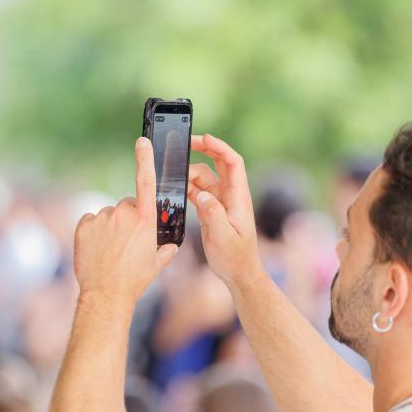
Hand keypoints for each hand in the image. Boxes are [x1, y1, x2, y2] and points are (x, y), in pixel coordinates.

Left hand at [73, 137, 177, 302]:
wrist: (106, 294)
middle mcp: (124, 213)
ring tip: (110, 250)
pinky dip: (92, 231)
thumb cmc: (134, 280)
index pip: (146, 182)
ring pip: (108, 215)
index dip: (145, 159)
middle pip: (127, 206)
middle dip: (128, 219)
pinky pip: (90, 221)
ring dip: (109, 227)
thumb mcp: (156, 265)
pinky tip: (96, 249)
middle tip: (126, 243)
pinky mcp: (84, 224)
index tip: (142, 141)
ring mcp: (102, 218)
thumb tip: (172, 247)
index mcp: (146, 220)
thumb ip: (166, 251)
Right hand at [187, 134, 264, 286]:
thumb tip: (201, 195)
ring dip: (189, 173)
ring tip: (173, 177)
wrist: (238, 274)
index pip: (233, 163)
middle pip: (218, 162)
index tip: (204, 138)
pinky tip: (175, 188)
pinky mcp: (211, 209)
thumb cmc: (235, 258)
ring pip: (204, 177)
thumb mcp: (223, 237)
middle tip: (185, 143)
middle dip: (203, 149)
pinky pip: (197, 190)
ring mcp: (220, 201)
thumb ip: (213, 214)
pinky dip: (186, 186)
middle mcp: (230, 195)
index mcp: (238, 197)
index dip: (220, 147)